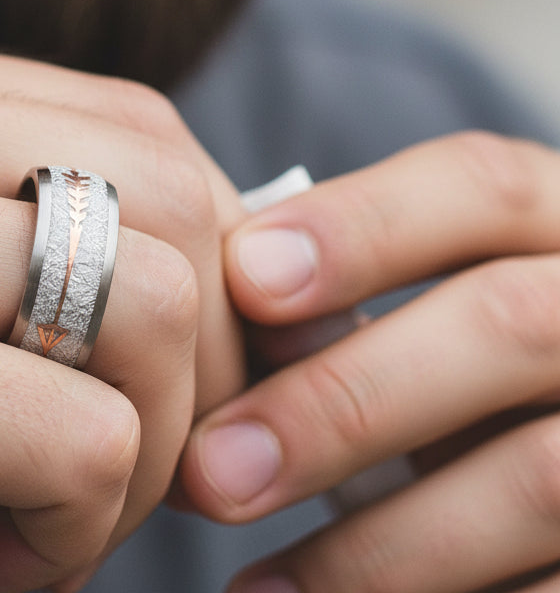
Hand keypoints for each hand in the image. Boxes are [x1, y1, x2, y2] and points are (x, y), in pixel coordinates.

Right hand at [0, 24, 245, 592]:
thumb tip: (192, 258)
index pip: (130, 123)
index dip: (200, 247)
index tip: (177, 356)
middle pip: (172, 195)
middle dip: (203, 345)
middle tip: (139, 447)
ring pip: (153, 309)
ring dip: (147, 448)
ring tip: (51, 514)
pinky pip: (84, 438)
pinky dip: (82, 524)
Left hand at [180, 131, 559, 592]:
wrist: (559, 447)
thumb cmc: (467, 364)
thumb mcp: (442, 299)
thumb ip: (355, 285)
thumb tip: (220, 313)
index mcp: (557, 227)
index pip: (480, 186)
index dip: (359, 227)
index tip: (244, 280)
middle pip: (506, 325)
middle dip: (344, 398)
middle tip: (213, 468)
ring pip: (536, 476)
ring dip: (373, 541)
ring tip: (253, 583)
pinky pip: (550, 592)